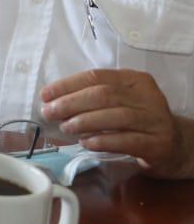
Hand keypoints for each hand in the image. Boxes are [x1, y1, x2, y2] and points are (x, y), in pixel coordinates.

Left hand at [41, 68, 193, 178]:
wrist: (178, 146)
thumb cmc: (139, 121)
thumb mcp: (121, 102)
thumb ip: (94, 98)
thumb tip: (53, 101)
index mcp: (135, 80)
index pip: (96, 77)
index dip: (67, 85)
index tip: (45, 95)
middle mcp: (148, 97)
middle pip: (104, 95)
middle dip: (71, 103)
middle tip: (49, 113)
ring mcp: (156, 120)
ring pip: (116, 116)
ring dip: (84, 121)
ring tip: (65, 127)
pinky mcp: (159, 144)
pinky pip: (127, 140)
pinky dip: (103, 141)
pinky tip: (86, 143)